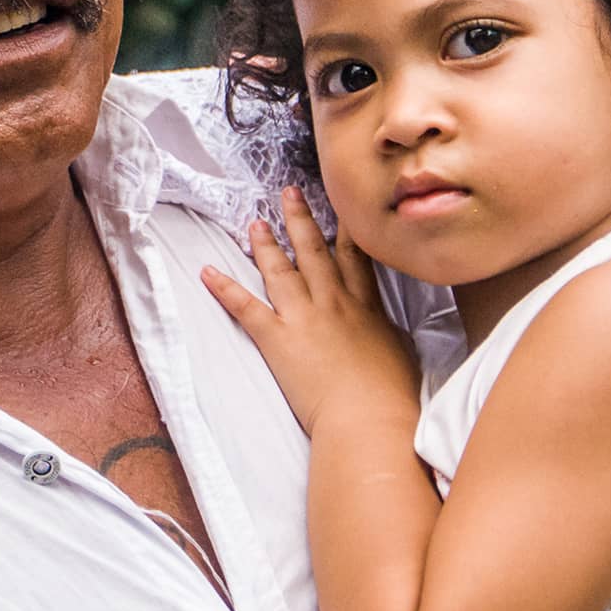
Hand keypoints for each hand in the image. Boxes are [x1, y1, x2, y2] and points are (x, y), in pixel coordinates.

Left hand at [202, 188, 419, 433]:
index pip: (354, 255)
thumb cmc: (391, 395)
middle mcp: (333, 302)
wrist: (369, 418)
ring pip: (280, 270)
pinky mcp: (278, 338)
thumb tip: (386, 326)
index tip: (339, 203)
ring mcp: (304, 317)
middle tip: (288, 193)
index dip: (345, 225)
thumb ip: (388, 331)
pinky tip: (208, 272)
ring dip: (265, 244)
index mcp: (365, 306)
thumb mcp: (401, 352)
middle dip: (299, 218)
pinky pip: (245, 307)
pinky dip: (224, 289)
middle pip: (313, 250)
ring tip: (254, 223)